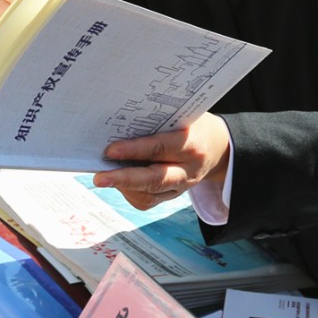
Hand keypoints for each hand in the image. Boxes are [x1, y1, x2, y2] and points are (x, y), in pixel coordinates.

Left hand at [91, 114, 232, 211]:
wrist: (218, 148)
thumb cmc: (193, 126)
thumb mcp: (182, 116)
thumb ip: (156, 121)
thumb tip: (117, 124)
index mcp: (191, 145)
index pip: (160, 148)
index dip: (134, 150)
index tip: (110, 151)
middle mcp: (187, 170)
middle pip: (155, 180)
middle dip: (124, 179)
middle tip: (99, 178)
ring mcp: (181, 186)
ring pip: (150, 195)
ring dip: (123, 188)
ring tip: (104, 177)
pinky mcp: (174, 196)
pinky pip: (149, 201)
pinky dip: (130, 192)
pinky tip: (119, 181)